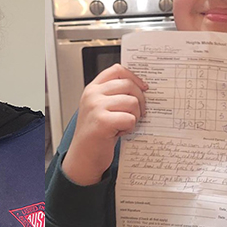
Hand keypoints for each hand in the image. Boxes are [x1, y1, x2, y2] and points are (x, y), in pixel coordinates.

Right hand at [62, 64, 147, 185]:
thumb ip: (113, 94)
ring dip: (134, 116)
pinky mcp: (102, 121)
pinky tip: (119, 133)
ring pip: (132, 102)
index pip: (117, 70)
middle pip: (128, 85)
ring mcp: (96, 107)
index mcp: (92, 89)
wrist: (83, 157)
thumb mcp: (99, 108)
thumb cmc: (95, 134)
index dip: (134, 77)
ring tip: (123, 125)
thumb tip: (141, 87)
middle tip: (138, 113)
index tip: (143, 88)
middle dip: (140, 100)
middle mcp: (92, 95)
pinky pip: (130, 118)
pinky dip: (130, 127)